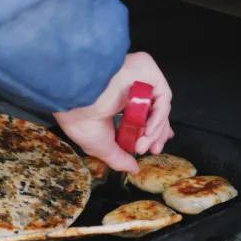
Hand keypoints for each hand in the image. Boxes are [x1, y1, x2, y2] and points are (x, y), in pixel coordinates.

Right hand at [54, 51, 173, 171]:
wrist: (78, 97)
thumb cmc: (81, 119)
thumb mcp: (101, 147)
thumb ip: (119, 158)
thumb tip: (133, 170)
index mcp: (117, 103)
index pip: (142, 117)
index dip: (152, 133)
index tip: (154, 148)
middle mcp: (129, 90)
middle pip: (154, 113)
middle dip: (156, 134)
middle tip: (154, 150)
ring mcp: (139, 79)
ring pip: (159, 106)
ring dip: (155, 130)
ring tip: (144, 144)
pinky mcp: (147, 71)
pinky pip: (162, 96)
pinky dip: (159, 116)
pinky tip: (148, 130)